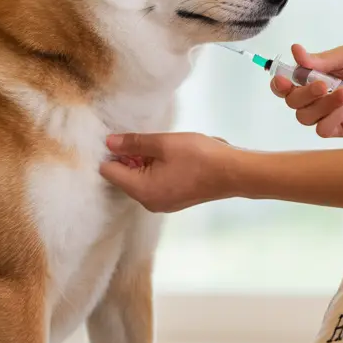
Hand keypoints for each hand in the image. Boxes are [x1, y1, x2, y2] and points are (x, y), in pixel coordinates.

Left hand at [99, 132, 235, 212]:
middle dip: (128, 158)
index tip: (122, 138)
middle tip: (145, 140)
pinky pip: (153, 184)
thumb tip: (109, 142)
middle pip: (123, 177)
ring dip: (143, 162)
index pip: (110, 172)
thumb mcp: (163, 143)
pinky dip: (154, 170)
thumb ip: (133, 143)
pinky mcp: (173, 200)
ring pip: (139, 180)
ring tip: (160, 146)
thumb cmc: (198, 156)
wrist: (233, 173)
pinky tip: (168, 156)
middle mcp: (148, 203)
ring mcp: (161, 204)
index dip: (112, 153)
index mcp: (141, 191)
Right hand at [270, 43, 342, 137]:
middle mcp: (317, 97)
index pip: (286, 86)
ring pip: (304, 117)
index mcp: (314, 77)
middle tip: (323, 84)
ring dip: (320, 104)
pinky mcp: (341, 128)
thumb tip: (295, 51)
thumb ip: (320, 59)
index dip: (280, 85)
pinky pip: (322, 129)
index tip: (283, 80)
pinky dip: (329, 118)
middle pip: (292, 103)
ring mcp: (329, 114)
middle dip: (303, 93)